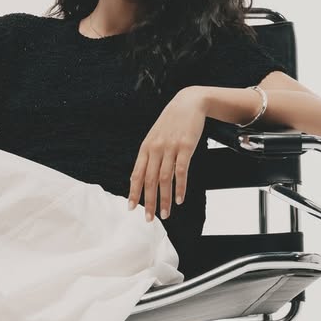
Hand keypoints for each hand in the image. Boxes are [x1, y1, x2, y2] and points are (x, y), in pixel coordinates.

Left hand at [127, 87, 207, 221]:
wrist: (189, 102)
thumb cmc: (172, 121)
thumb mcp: (156, 136)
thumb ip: (151, 154)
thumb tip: (145, 175)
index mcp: (146, 147)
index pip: (136, 174)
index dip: (133, 192)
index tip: (131, 208)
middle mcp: (155, 148)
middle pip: (149, 180)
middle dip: (148, 202)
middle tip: (149, 219)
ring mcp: (171, 147)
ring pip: (164, 179)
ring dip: (164, 199)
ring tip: (165, 214)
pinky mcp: (186, 146)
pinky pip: (181, 171)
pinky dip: (180, 187)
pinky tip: (179, 199)